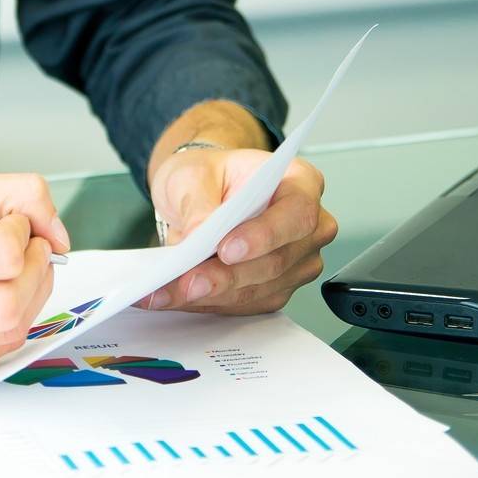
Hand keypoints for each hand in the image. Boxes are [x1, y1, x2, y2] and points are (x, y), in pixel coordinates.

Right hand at [0, 172, 66, 393]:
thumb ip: (2, 192)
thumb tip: (55, 230)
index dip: (23, 233)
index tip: (13, 222)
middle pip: (11, 305)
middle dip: (37, 270)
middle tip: (27, 249)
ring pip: (10, 334)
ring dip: (28, 296)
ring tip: (8, 272)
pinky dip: (3, 324)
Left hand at [138, 148, 336, 315]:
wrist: (201, 194)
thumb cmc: (209, 175)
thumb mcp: (194, 173)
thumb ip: (198, 202)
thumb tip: (199, 235)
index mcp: (300, 183)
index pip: (297, 214)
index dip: (264, 236)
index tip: (226, 250)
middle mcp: (308, 227)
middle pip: (277, 261)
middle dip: (227, 276)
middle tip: (188, 282)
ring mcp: (296, 263)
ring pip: (259, 289)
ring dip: (211, 295)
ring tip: (168, 292)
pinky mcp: (276, 289)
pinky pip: (245, 304)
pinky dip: (207, 302)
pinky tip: (177, 297)